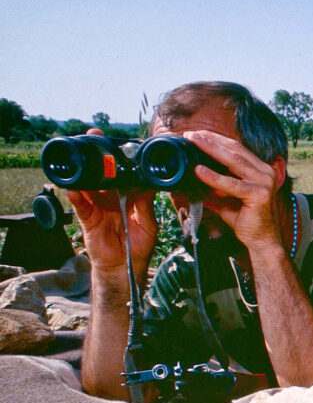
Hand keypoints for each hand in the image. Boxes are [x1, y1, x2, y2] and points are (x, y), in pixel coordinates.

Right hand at [65, 131, 156, 283]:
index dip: (121, 159)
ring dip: (84, 171)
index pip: (124, 173)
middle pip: (104, 173)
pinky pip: (80, 206)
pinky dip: (76, 198)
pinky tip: (73, 190)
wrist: (125, 267)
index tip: (120, 143)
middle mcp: (112, 197)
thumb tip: (149, 186)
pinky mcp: (87, 218)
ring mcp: (98, 206)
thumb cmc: (139, 245)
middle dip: (99, 155)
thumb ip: (146, 206)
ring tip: (80, 157)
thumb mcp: (148, 224)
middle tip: (95, 136)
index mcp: (129, 195)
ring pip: (89, 185)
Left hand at [183, 130, 285, 254]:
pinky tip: (199, 171)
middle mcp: (265, 172)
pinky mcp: (259, 194)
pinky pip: (232, 183)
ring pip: (234, 161)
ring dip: (211, 150)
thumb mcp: (227, 201)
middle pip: (235, 150)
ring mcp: (264, 182)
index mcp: (260, 170)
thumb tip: (193, 183)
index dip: (216, 140)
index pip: (237, 149)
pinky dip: (214, 176)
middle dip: (211, 140)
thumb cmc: (248, 221)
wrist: (262, 242)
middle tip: (191, 134)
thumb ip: (214, 190)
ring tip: (194, 143)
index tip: (197, 135)